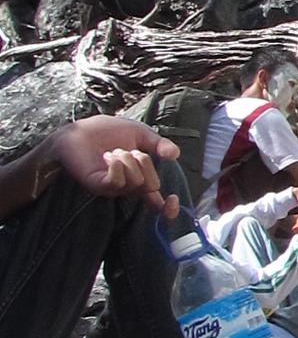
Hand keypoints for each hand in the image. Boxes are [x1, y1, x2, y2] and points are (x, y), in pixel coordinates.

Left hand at [52, 117, 180, 214]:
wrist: (81, 129)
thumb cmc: (109, 131)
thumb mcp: (141, 134)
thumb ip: (159, 144)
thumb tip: (175, 154)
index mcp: (140, 177)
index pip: (157, 202)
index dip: (168, 207)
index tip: (173, 198)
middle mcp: (128, 186)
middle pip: (151, 186)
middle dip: (147, 164)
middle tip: (133, 151)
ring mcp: (113, 187)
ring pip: (136, 182)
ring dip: (129, 161)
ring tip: (115, 151)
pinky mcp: (98, 185)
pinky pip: (117, 182)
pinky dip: (117, 166)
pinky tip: (109, 156)